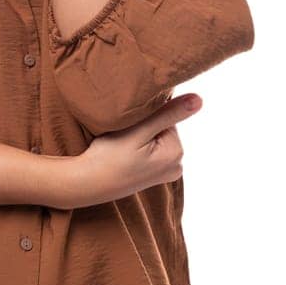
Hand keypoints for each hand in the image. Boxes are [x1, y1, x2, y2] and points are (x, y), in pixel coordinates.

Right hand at [61, 93, 200, 208]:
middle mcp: (177, 165)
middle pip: (162, 128)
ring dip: (138, 138)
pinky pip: (150, 151)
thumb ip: (169, 114)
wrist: (86, 184)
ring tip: (122, 149)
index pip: (167, 116)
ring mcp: (166, 173)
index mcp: (177, 153)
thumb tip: (199, 100)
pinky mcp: (154, 176)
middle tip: (122, 140)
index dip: (145, 117)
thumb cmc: (109, 157)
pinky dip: (137, 149)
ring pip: (155, 138)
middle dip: (143, 128)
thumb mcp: (139, 131)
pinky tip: (125, 158)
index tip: (129, 129)